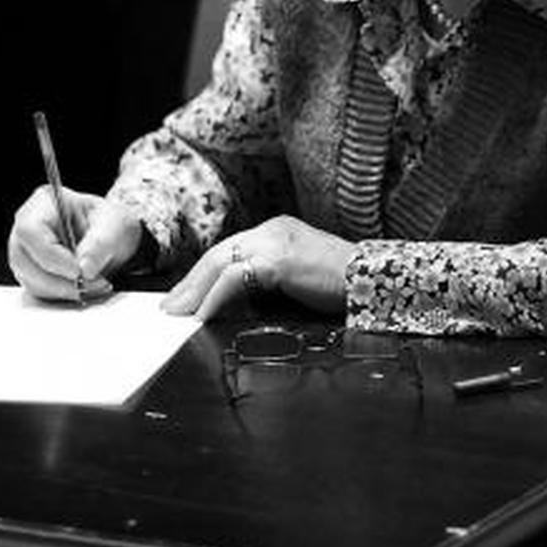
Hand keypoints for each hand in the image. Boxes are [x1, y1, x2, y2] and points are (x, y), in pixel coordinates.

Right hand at [8, 186, 143, 302]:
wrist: (114, 238)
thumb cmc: (110, 223)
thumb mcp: (114, 226)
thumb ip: (100, 244)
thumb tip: (85, 268)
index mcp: (44, 203)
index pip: (30, 230)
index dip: (50, 255)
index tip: (77, 271)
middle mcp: (28, 227)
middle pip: (23, 259)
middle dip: (57, 279)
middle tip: (90, 283)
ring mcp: (27, 251)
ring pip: (30, 279)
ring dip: (62, 289)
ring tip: (94, 285)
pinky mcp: (33, 273)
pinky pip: (38, 290)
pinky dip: (62, 294)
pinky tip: (85, 289)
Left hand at [160, 215, 353, 321]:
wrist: (376, 279)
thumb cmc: (345, 285)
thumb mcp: (300, 279)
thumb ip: (271, 283)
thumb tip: (238, 308)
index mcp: (277, 231)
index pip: (230, 250)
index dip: (203, 275)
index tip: (186, 296)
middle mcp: (272, 229)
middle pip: (218, 254)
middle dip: (191, 283)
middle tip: (170, 308)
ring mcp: (275, 241)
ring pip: (220, 262)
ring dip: (195, 291)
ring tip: (179, 315)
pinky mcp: (279, 259)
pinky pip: (234, 279)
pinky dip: (215, 298)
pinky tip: (204, 317)